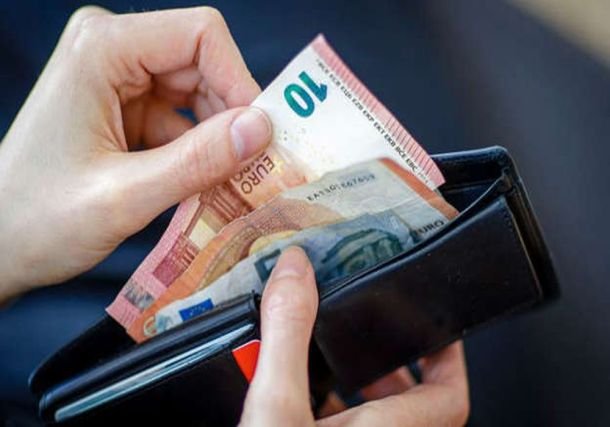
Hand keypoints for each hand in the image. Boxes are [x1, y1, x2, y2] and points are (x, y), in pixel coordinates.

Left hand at [0, 7, 270, 300]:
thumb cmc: (36, 221)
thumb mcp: (124, 196)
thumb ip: (197, 160)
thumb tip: (262, 129)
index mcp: (102, 50)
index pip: (200, 36)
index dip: (240, 82)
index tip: (262, 136)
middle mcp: (112, 52)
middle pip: (204, 65)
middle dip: (233, 117)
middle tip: (257, 168)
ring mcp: (119, 80)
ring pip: (200, 95)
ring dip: (220, 139)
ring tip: (231, 183)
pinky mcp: (126, 109)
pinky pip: (183, 119)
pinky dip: (201, 151)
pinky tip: (205, 184)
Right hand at [240, 247, 469, 426]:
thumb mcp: (276, 404)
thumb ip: (287, 333)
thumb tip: (294, 271)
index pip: (450, 395)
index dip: (450, 358)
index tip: (437, 326)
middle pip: (410, 402)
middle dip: (387, 363)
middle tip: (365, 333)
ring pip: (372, 420)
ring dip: (352, 388)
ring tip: (320, 357)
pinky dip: (321, 408)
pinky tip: (288, 396)